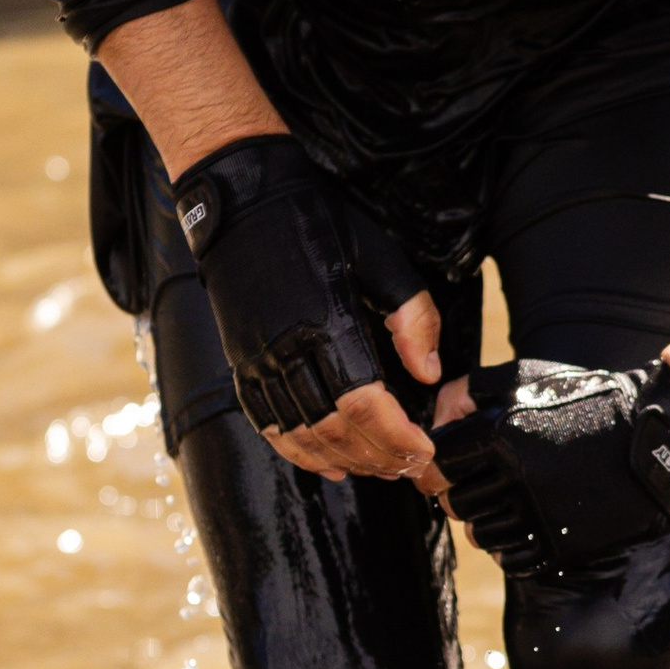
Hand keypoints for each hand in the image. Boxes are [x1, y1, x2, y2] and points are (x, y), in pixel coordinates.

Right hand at [174, 136, 439, 483]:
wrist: (245, 200)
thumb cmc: (320, 224)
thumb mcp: (381, 259)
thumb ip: (412, 318)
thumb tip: (429, 373)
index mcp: (326, 323)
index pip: (363, 404)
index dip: (395, 436)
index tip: (423, 449)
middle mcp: (286, 349)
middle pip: (334, 428)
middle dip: (376, 455)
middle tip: (409, 465)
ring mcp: (257, 360)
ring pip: (301, 434)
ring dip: (343, 460)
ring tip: (377, 468)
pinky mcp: (240, 363)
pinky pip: (267, 424)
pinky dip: (297, 452)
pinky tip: (326, 465)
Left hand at [433, 355, 669, 572]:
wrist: (659, 436)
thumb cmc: (589, 400)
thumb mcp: (529, 376)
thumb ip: (471, 390)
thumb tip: (436, 416)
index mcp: (504, 432)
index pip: (443, 459)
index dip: (442, 462)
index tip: (455, 463)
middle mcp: (517, 476)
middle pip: (457, 499)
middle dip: (461, 492)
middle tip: (480, 485)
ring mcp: (540, 514)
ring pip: (479, 533)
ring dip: (483, 521)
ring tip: (504, 505)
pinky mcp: (562, 543)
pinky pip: (510, 558)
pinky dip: (508, 547)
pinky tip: (525, 525)